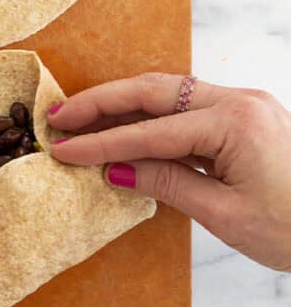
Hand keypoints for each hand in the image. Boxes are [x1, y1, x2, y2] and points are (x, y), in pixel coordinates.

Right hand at [48, 72, 290, 271]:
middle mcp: (239, 101)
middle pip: (153, 92)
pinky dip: (150, 115)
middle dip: (101, 103)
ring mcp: (244, 104)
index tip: (63, 149)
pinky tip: (124, 127)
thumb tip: (117, 169)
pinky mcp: (247, 116)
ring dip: (122, 104)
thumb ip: (169, 183)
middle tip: (58, 116)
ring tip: (80, 117)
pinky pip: (187, 107)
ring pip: (168, 93)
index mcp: (235, 122)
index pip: (150, 132)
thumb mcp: (227, 214)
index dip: (101, 143)